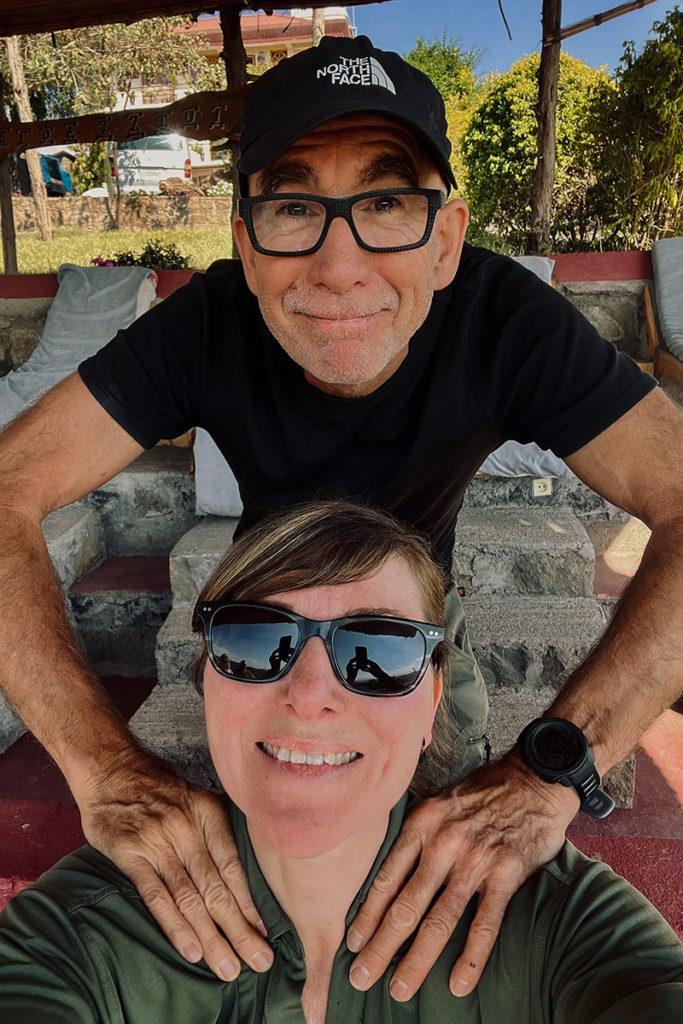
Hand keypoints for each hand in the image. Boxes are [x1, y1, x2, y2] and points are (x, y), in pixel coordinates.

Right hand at [78, 749, 273, 980]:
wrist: (110, 767)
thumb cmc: (156, 787)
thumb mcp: (194, 796)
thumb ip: (214, 830)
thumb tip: (240, 869)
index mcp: (208, 813)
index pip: (234, 866)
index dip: (251, 903)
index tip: (266, 933)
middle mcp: (187, 828)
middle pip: (218, 888)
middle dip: (240, 929)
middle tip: (259, 961)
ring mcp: (159, 842)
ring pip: (191, 898)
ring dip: (212, 936)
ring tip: (229, 967)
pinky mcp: (131, 854)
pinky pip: (156, 896)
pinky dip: (174, 926)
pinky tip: (191, 950)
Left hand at [347, 752, 578, 998]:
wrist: (533, 778)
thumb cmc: (482, 793)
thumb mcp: (439, 802)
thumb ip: (417, 834)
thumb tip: (390, 871)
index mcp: (421, 824)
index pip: (386, 878)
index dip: (367, 915)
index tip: (352, 943)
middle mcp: (442, 843)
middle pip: (405, 905)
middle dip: (380, 947)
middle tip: (360, 978)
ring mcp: (474, 859)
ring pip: (439, 920)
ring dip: (416, 960)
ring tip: (398, 989)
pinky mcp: (506, 873)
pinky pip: (486, 923)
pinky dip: (471, 957)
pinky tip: (458, 984)